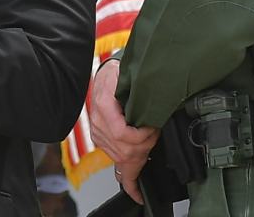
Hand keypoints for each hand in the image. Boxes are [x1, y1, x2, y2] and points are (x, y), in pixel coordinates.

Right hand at [85, 60, 157, 198]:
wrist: (105, 75)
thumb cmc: (116, 74)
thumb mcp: (125, 75)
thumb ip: (137, 93)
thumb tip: (152, 111)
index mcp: (104, 106)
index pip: (123, 134)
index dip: (141, 137)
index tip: (152, 130)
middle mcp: (99, 123)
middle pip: (124, 151)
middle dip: (145, 147)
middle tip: (155, 134)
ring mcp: (98, 133)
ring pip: (121, 158)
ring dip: (140, 155)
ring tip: (150, 140)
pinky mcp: (101, 139)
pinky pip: (116, 159)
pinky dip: (129, 167)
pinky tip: (135, 180)